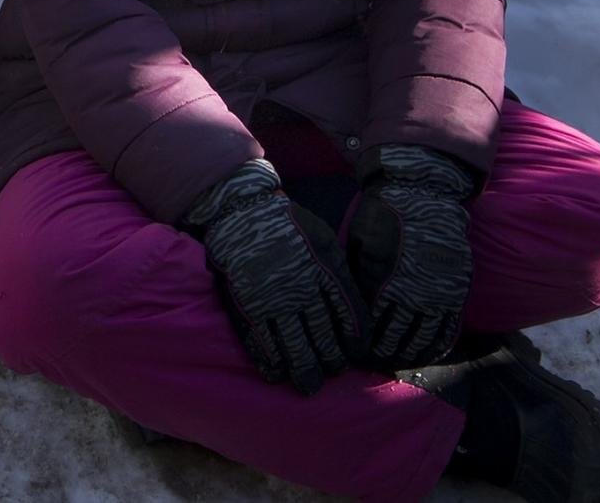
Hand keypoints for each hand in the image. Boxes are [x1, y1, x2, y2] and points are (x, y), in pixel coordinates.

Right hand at [187, 159, 366, 394]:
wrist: (243, 212)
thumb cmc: (289, 225)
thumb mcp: (325, 241)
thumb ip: (340, 273)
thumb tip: (354, 309)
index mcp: (326, 274)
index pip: (349, 317)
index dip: (355, 340)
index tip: (356, 355)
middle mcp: (302, 292)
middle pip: (323, 337)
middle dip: (331, 361)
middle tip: (332, 374)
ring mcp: (274, 301)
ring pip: (293, 345)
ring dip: (302, 368)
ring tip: (308, 386)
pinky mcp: (247, 305)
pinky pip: (261, 340)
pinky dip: (269, 360)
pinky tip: (274, 373)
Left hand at [347, 144, 475, 369]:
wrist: (424, 195)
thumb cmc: (381, 216)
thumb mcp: (357, 245)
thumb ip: (356, 278)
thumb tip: (348, 309)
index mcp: (382, 282)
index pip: (369, 326)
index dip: (360, 344)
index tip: (352, 355)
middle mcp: (411, 294)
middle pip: (395, 338)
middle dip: (382, 355)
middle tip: (372, 364)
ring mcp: (437, 294)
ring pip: (422, 339)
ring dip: (409, 355)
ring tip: (397, 362)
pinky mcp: (457, 290)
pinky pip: (448, 328)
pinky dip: (437, 346)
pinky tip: (428, 354)